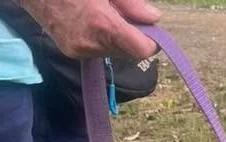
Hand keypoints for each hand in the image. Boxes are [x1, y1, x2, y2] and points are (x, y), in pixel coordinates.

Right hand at [19, 0, 160, 61]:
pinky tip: (90, 22)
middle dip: (132, 37)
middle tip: (124, 16)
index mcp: (102, 24)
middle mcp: (92, 43)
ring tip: (103, 15)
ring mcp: (80, 50)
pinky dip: (101, 40)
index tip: (150, 31)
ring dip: (116, 39)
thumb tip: (154, 18)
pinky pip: (97, 51)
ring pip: (114, 53)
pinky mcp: (71, 53)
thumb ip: (130, 3)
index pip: (141, 49)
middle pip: (128, 52)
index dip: (150, 41)